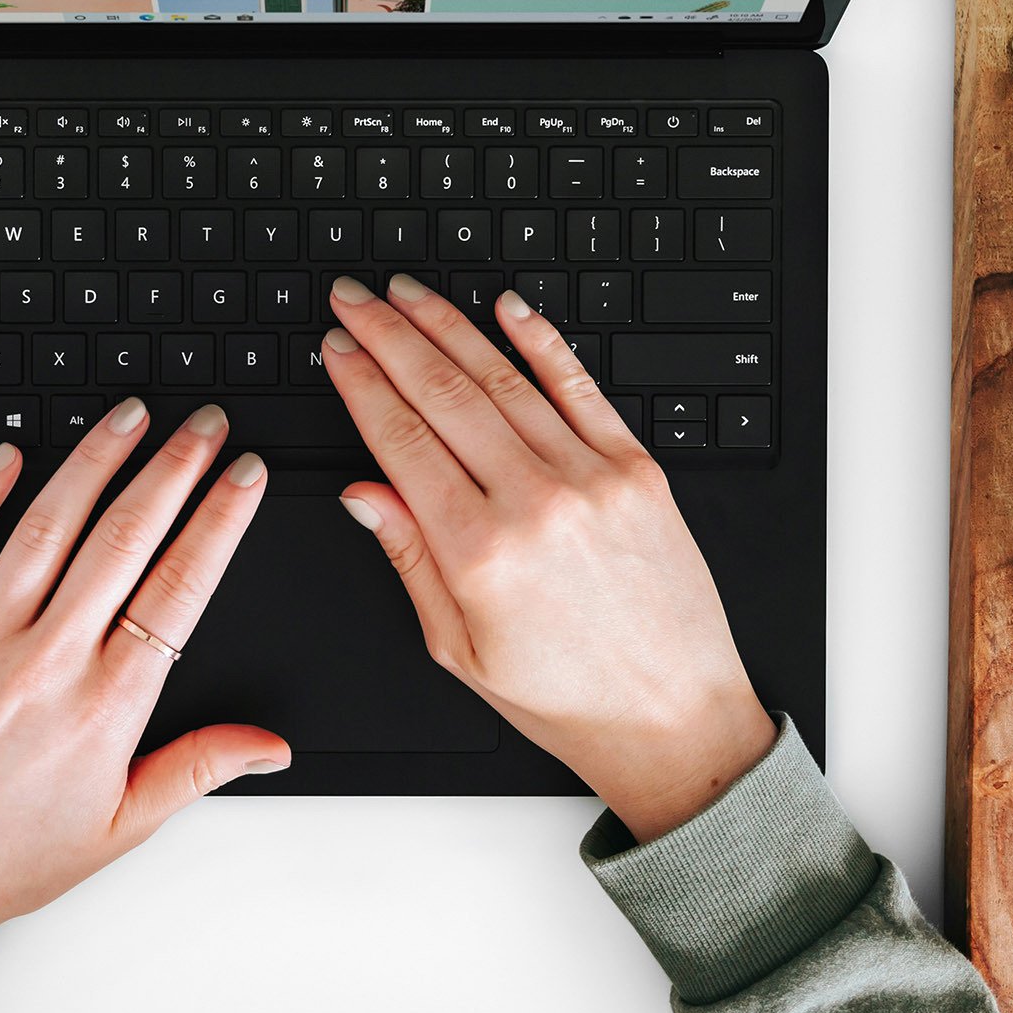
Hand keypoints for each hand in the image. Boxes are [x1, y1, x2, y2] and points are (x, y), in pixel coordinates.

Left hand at [0, 400, 287, 956]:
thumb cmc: (7, 856)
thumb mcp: (121, 825)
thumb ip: (199, 768)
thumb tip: (272, 745)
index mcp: (104, 708)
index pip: (180, 589)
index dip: (220, 521)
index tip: (246, 476)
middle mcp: (45, 663)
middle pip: (124, 539)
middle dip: (174, 469)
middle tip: (205, 425)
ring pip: (46, 527)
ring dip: (95, 460)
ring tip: (132, 416)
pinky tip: (11, 454)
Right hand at [322, 277, 775, 842]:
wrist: (675, 718)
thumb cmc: (570, 698)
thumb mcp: (461, 650)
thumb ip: (410, 560)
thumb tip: (364, 494)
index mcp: (480, 554)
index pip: (401, 441)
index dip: (361, 384)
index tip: (337, 349)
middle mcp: (535, 504)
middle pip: (442, 395)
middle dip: (389, 336)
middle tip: (354, 299)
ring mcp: (591, 479)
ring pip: (503, 379)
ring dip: (448, 326)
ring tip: (407, 294)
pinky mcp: (638, 470)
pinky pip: (581, 388)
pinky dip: (541, 342)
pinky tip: (507, 308)